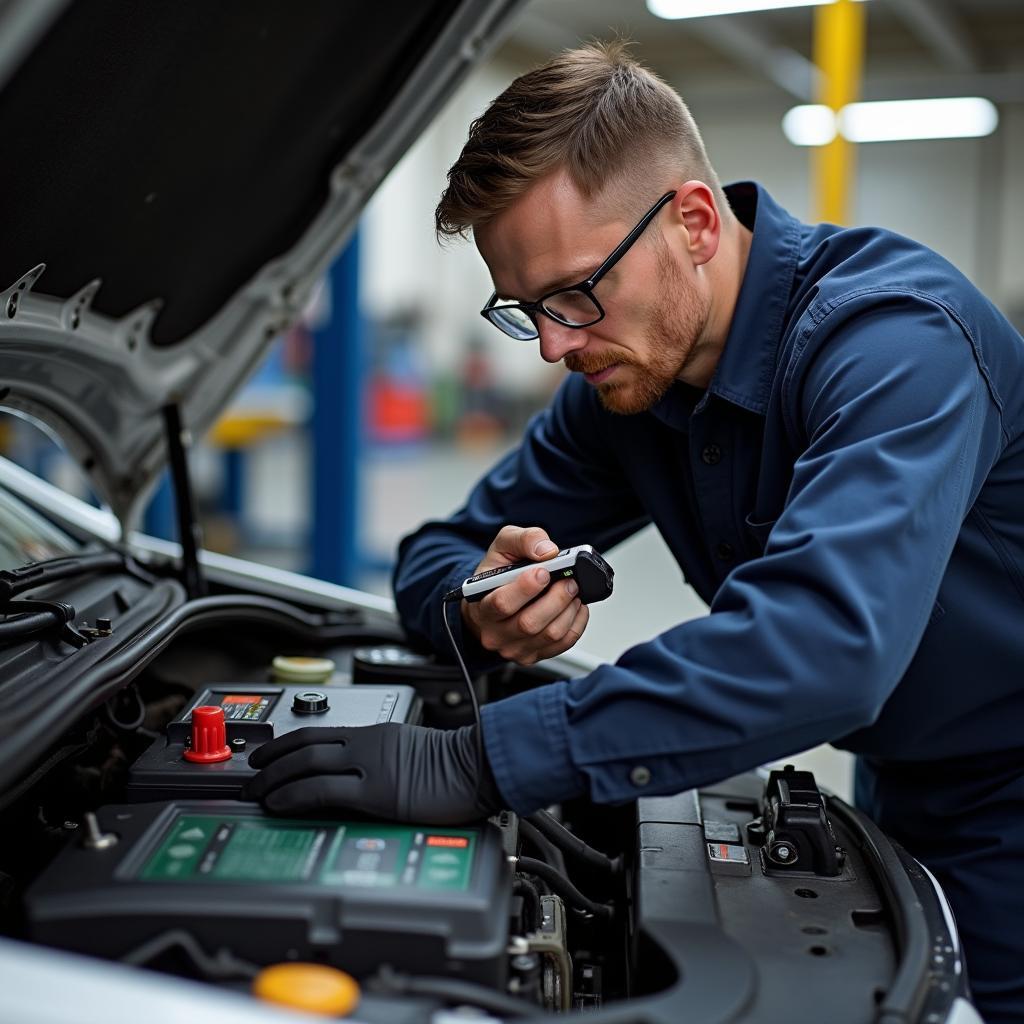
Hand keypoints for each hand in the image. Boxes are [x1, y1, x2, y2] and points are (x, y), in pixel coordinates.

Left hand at [242, 723, 502, 823]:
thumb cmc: (459, 764)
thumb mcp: (412, 751)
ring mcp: (371, 765)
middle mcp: (368, 743)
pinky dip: (294, 796)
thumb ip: (383, 758)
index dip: (285, 744)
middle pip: (304, 744)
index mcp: (377, 732)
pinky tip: (279, 804)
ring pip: (307, 764)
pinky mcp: (377, 791)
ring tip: (257, 792)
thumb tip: (360, 777)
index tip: (267, 756)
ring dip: (274, 778)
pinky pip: (323, 791)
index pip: (319, 732)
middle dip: (271, 761)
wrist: (482, 766)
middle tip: (251, 776)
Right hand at [462, 525, 588, 665]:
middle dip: (556, 599)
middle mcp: (495, 632)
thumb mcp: (503, 546)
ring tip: (572, 591)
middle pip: (530, 623)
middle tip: (569, 581)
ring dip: (569, 610)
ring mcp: (514, 647)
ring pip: (550, 635)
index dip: (526, 588)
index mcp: (481, 605)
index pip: (502, 604)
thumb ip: (523, 539)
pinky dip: (576, 623)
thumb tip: (547, 551)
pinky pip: (563, 643)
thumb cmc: (496, 575)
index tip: (543, 572)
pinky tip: (574, 607)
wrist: (490, 600)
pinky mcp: (533, 654)